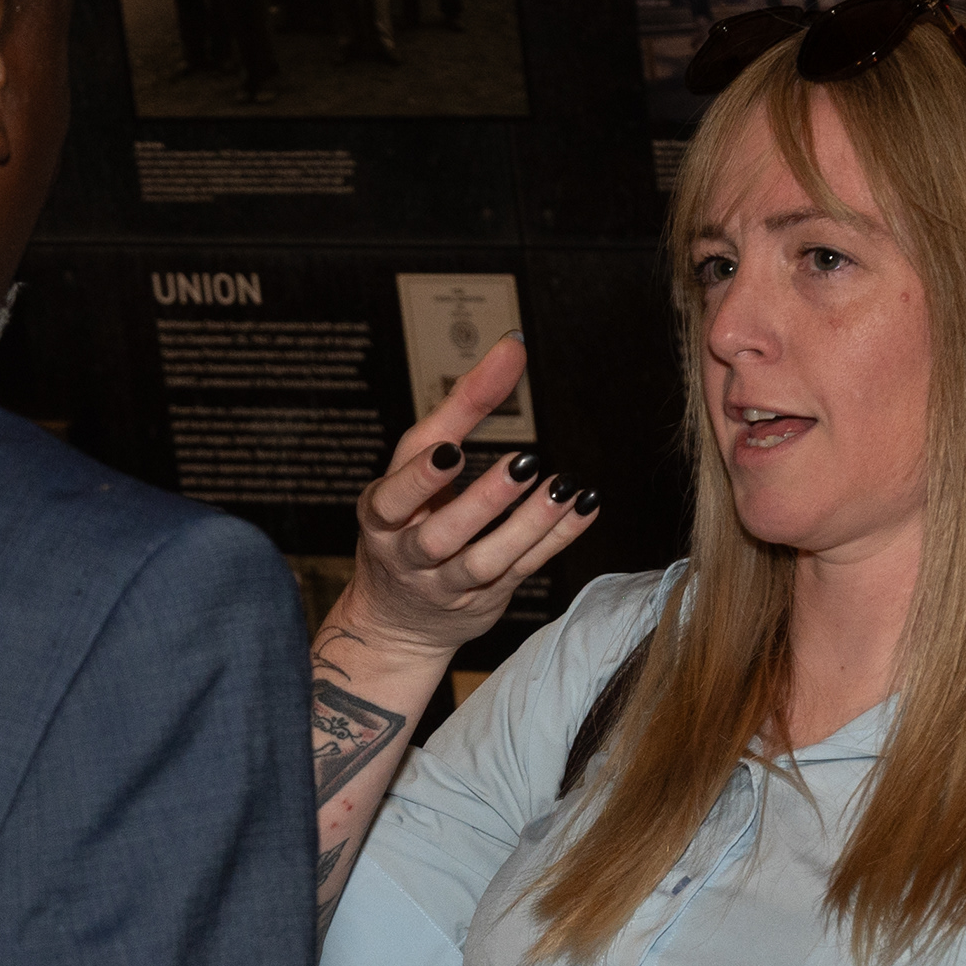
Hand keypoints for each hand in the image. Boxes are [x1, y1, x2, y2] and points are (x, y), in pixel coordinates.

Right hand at [329, 337, 591, 667]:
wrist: (397, 620)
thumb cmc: (408, 519)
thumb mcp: (416, 463)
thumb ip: (461, 406)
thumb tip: (511, 345)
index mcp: (382, 517)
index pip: (395, 496)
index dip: (419, 478)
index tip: (450, 450)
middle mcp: (408, 554)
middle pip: (441, 534)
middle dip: (481, 500)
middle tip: (522, 462)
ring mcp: (445, 584)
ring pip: (485, 561)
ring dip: (527, 525)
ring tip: (562, 488)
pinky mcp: (483, 600)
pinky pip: (523, 570)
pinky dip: (555, 540)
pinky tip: (583, 509)